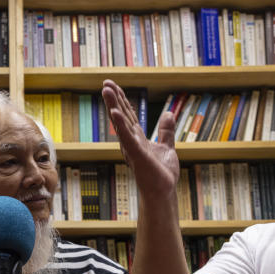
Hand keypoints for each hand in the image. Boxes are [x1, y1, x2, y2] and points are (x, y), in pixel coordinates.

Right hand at [101, 79, 179, 199]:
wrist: (163, 191)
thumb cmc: (161, 174)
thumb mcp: (166, 146)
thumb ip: (165, 130)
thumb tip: (169, 113)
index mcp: (137, 138)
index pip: (128, 115)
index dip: (121, 100)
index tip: (114, 86)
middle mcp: (131, 141)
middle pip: (122, 115)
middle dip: (114, 99)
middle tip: (106, 82)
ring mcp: (132, 147)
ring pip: (121, 123)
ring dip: (113, 106)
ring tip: (106, 90)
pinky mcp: (137, 155)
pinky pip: (127, 137)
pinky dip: (121, 125)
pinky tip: (115, 112)